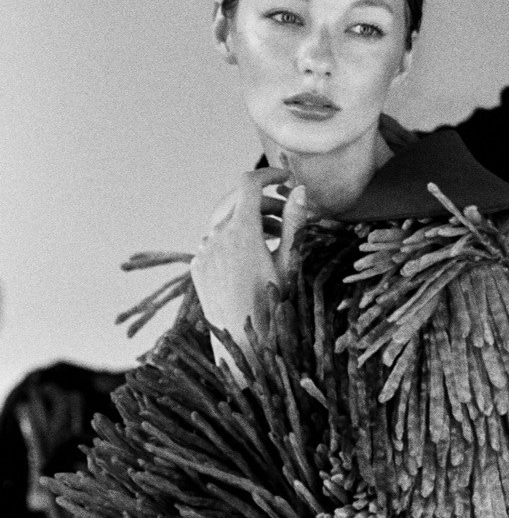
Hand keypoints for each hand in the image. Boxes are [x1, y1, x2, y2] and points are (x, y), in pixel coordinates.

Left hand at [190, 168, 287, 356]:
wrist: (241, 342)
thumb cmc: (271, 305)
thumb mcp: (288, 262)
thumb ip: (294, 223)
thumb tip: (302, 191)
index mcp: (242, 231)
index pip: (250, 184)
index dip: (269, 175)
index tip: (285, 178)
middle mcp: (217, 236)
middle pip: (238, 200)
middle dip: (264, 201)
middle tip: (286, 213)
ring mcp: (203, 250)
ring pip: (225, 220)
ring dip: (249, 221)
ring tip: (272, 240)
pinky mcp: (196, 265)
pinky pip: (214, 241)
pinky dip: (232, 239)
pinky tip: (250, 259)